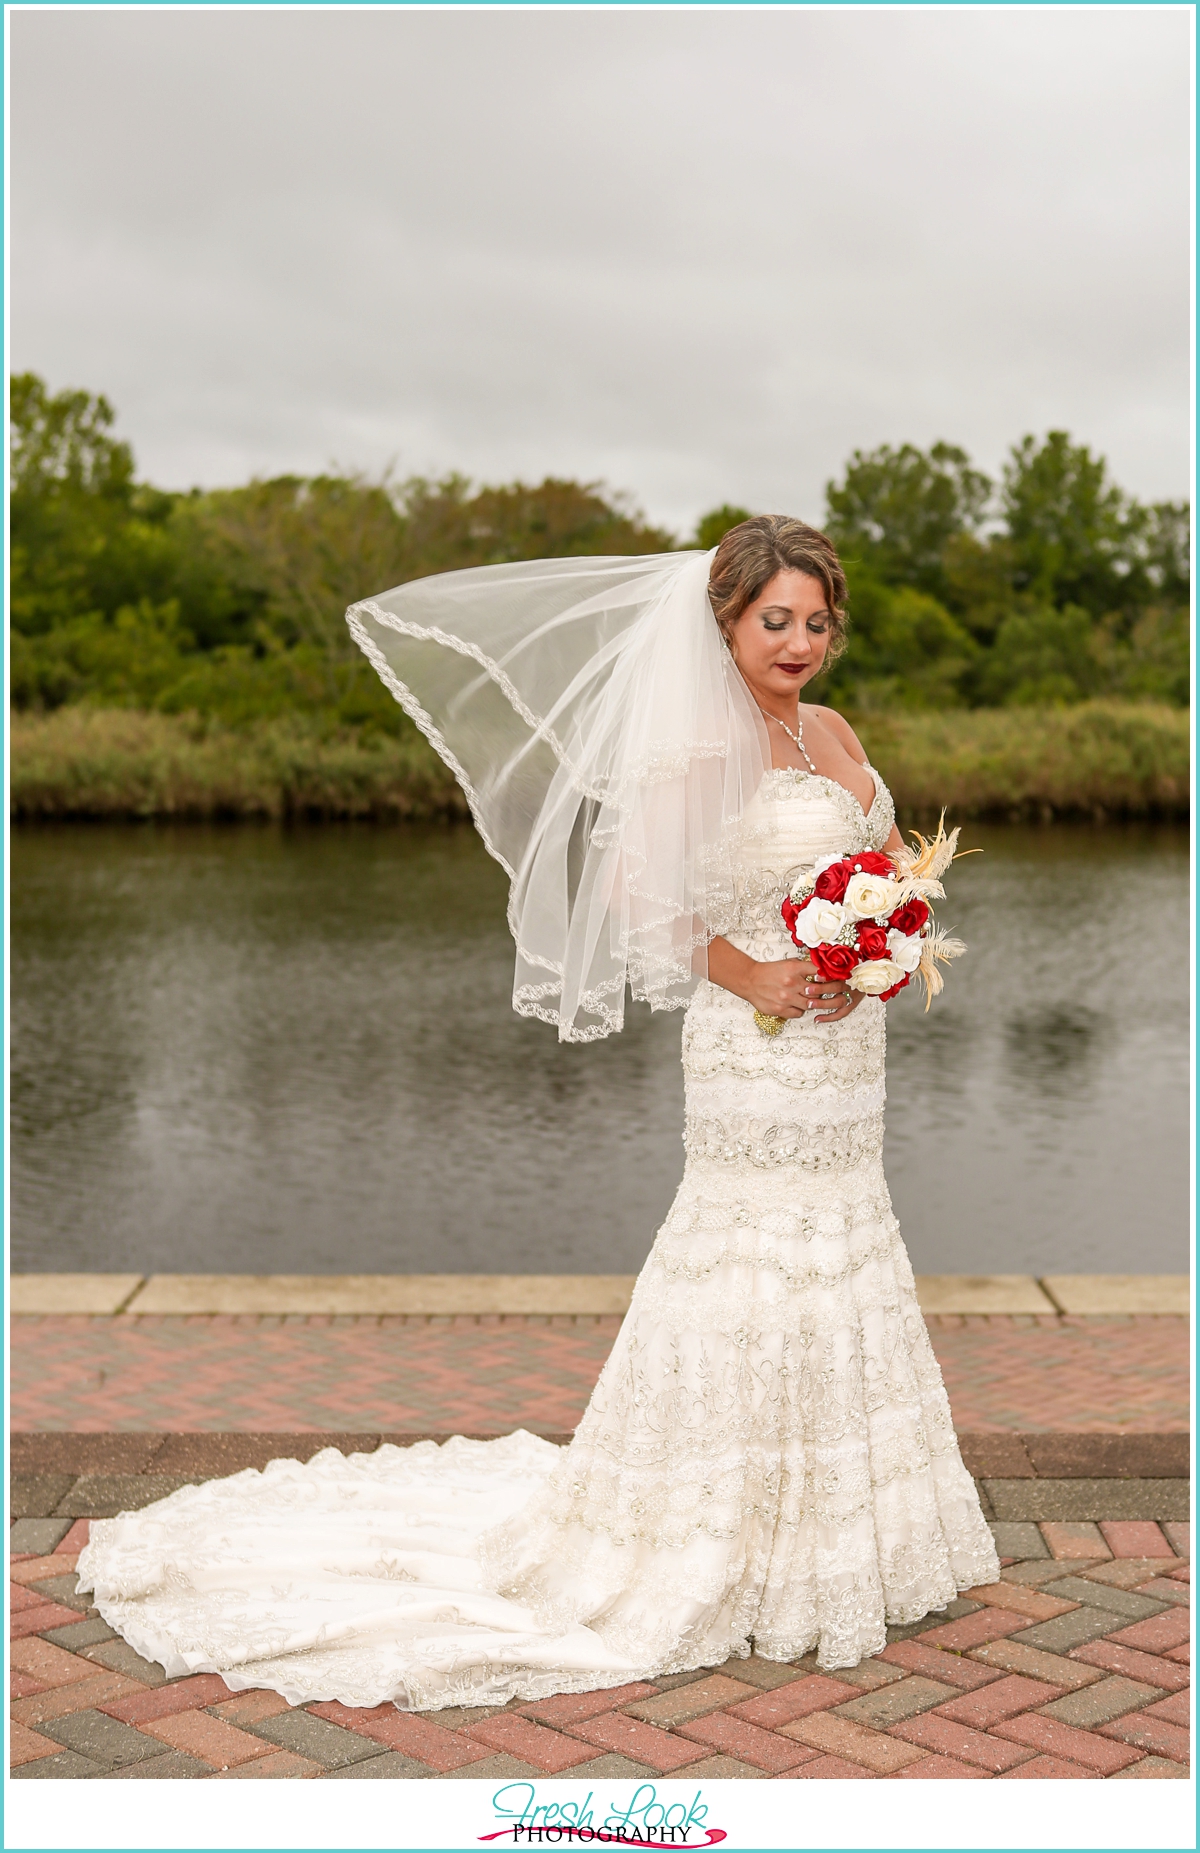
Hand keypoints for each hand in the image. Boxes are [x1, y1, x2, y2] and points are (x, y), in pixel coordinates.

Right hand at [744, 954, 863, 1024]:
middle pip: (819, 991)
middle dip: (832, 991)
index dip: (834, 976)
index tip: (843, 977)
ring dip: (815, 1002)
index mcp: (794, 969)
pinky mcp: (780, 1009)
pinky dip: (801, 1009)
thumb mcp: (789, 963)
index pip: (821, 973)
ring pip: (811, 1004)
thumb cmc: (770, 971)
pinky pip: (799, 1013)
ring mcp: (786, 998)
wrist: (750, 980)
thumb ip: (806, 967)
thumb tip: (825, 968)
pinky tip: (798, 1004)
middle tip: (842, 990)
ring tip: (815, 998)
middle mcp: (791, 984)